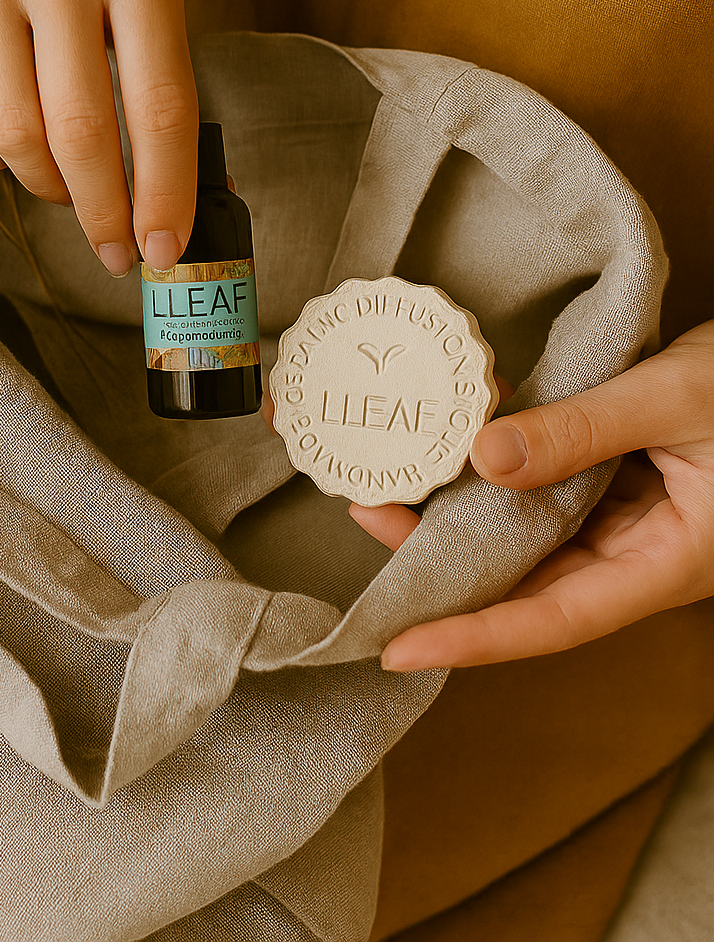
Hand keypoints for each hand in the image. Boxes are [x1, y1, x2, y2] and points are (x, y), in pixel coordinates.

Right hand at [0, 0, 197, 274]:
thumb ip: (159, 58)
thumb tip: (181, 183)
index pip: (159, 105)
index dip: (165, 193)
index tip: (168, 251)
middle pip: (82, 132)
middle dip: (104, 215)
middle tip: (119, 253)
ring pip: (13, 133)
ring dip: (48, 188)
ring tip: (70, 195)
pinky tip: (12, 156)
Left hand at [347, 321, 713, 668]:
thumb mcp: (675, 400)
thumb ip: (584, 430)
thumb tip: (483, 457)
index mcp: (668, 563)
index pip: (555, 619)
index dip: (474, 637)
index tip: (398, 646)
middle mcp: (641, 554)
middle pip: (529, 581)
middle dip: (445, 565)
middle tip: (370, 519)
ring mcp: (630, 519)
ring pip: (532, 537)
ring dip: (464, 517)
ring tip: (391, 484)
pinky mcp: (621, 481)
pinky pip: (550, 493)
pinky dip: (501, 476)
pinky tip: (454, 451)